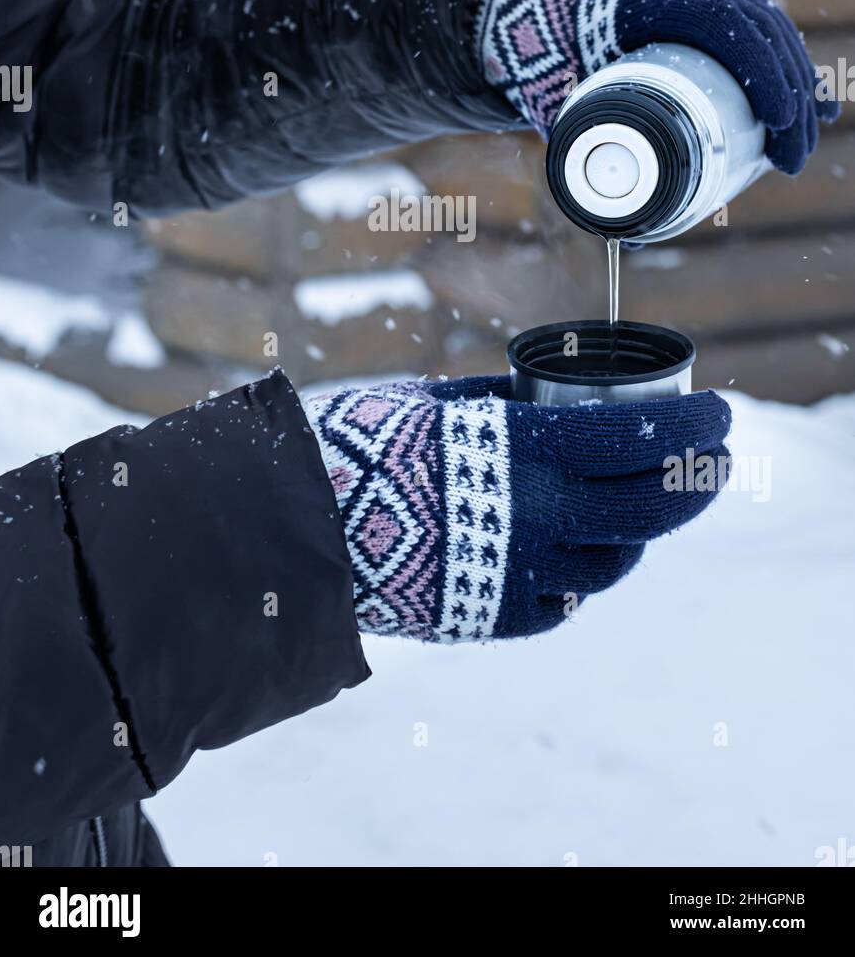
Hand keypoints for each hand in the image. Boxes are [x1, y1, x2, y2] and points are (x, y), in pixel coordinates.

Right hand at [305, 375, 730, 642]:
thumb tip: (548, 398)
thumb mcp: (437, 402)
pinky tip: (585, 552)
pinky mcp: (500, 619)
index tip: (718, 410)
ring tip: (642, 504)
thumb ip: (503, 406)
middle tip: (716, 458)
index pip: (638, 440)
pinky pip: (569, 600)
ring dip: (641, 531)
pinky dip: (586, 573)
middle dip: (697, 481)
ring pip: (617, 561)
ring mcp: (524, 576)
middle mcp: (539, 518)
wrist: (299, 532)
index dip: (692, 426)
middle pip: (650, 508)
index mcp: (526, 453)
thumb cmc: (360, 446)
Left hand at [474, 0, 838, 173]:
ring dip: (795, 84)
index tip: (780, 125)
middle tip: (790, 160)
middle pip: (758, 31)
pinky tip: (810, 103)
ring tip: (802, 144)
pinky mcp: (706, 4)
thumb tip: (629, 240)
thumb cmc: (545, 54)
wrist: (530, 2)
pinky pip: (759, 31)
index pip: (726, 24)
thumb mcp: (555, 96)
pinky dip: (785, 67)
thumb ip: (584, 157)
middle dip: (788, 96)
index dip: (763, 72)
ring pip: (767, 30)